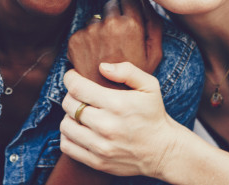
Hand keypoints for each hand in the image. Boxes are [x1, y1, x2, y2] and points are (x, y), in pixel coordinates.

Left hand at [60, 63, 183, 178]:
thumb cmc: (153, 114)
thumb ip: (127, 71)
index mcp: (117, 104)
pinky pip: (67, 146)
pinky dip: (68, 136)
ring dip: (69, 116)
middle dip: (70, 95)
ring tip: (80, 112)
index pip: (77, 88)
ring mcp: (100, 146)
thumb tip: (102, 67)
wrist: (163, 151)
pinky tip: (79, 129)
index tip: (73, 76)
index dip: (70, 78)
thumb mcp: (149, 86)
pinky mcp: (97, 162)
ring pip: (65, 125)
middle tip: (79, 94)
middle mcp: (106, 126)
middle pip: (69, 105)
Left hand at [67, 0, 161, 88]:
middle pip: (110, 5)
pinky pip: (82, 32)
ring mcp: (90, 32)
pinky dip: (86, 41)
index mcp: (131, 25)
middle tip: (117, 39)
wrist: (109, 102)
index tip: (129, 18)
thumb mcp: (154, 54)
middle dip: (114, 16)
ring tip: (105, 52)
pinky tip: (94, 58)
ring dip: (99, 29)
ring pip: (95, 19)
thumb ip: (154, 24)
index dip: (130, 6)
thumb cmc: (135, 79)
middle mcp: (109, 24)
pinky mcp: (75, 41)